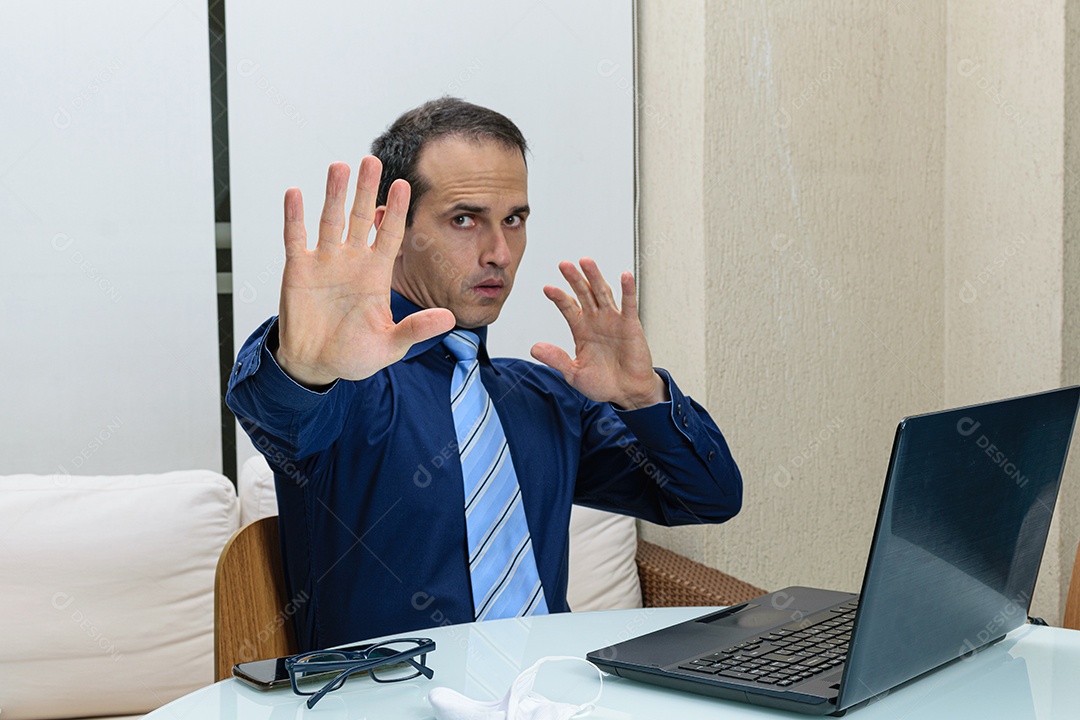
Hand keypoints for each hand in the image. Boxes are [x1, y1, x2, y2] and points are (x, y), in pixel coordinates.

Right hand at [274, 157, 454, 387]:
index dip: (396, 211)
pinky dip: (294, 216)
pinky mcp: (299, 269)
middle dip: (367, 190)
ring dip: (334, 194)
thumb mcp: (390, 345)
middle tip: (373, 160)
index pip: (390, 235)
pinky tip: (295, 193)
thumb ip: (417, 330)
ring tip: (340, 167)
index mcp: (376, 275)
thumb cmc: (354, 355)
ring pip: (330, 219)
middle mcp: (352, 261)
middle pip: (361, 217)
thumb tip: (449, 318)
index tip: (404, 185)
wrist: (316, 365)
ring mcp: (325, 262)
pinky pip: (296, 237)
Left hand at [531, 258, 667, 409]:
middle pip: (583, 294)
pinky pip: (628, 305)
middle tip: (564, 264)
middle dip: (574, 279)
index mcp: (581, 329)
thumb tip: (534, 348)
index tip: (548, 288)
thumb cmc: (603, 383)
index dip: (558, 297)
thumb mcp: (574, 373)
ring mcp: (613, 320)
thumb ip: (556, 359)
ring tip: (586, 262)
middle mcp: (596, 320)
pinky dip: (628, 290)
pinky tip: (625, 275)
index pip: (568, 307)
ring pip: (602, 293)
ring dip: (595, 277)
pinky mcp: (630, 325)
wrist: (627, 393)